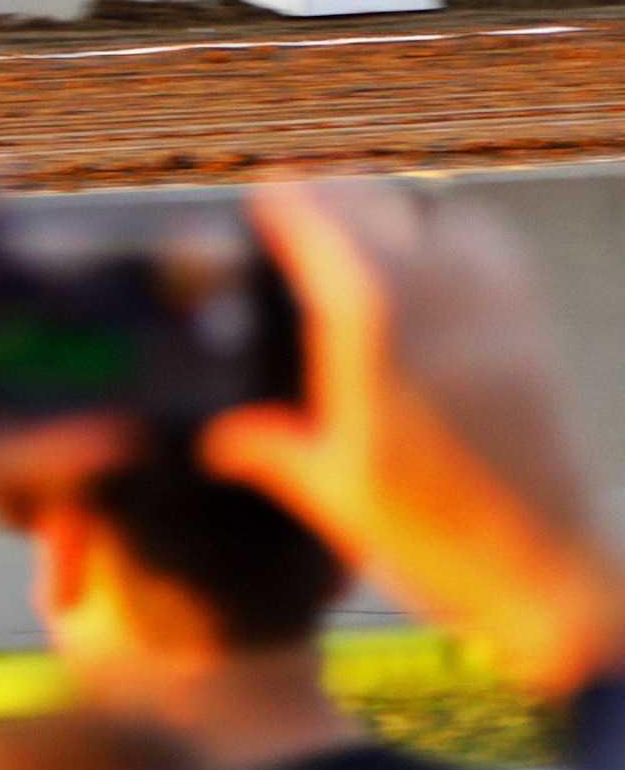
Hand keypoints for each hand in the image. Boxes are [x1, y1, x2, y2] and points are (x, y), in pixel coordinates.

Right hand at [206, 180, 624, 692]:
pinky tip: (429, 276)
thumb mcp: (333, 496)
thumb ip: (271, 448)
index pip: (317, 223)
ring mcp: (495, 309)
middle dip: (328, 198)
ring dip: (394, 212)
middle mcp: (437, 303)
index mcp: (373, 336)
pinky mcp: (533, 326)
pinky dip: (452, 239)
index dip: (280, 205)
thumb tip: (215, 437)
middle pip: (373, 200)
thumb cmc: (438, 540)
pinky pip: (489, 246)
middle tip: (295, 217)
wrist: (554, 571)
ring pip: (437, 211)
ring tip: (361, 242)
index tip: (256, 206)